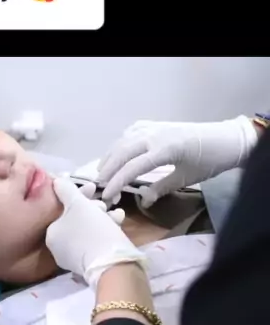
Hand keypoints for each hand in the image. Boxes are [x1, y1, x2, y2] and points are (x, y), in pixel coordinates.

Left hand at [46, 178, 144, 288]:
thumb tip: (56, 180)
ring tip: (116, 214)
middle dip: (93, 208)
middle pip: (76, 219)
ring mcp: (73, 258)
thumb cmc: (92, 230)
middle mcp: (58, 247)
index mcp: (51, 233)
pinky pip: (95, 242)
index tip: (93, 187)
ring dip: (102, 217)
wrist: (113, 263)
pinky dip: (105, 230)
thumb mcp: (78, 204)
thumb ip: (65, 190)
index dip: (79, 195)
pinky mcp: (90, 264)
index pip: (63, 209)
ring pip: (88, 230)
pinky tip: (118, 222)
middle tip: (104, 204)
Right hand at [97, 116, 257, 207]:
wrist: (226, 139)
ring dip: (111, 156)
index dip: (116, 182)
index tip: (107, 196)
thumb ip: (161, 188)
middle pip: (122, 152)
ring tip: (102, 171)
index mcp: (164, 150)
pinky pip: (132, 132)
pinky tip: (118, 152)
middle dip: (108, 169)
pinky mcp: (156, 124)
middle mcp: (154, 135)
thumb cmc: (209, 162)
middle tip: (99, 186)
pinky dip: (121, 142)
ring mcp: (154, 127)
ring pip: (124, 140)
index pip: (132, 168)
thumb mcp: (185, 178)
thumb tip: (144, 200)